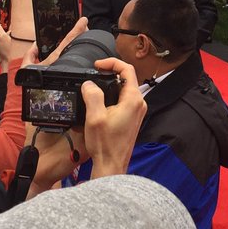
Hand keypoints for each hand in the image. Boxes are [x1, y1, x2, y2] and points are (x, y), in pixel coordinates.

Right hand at [81, 57, 146, 176]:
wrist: (112, 165)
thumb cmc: (106, 145)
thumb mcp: (95, 117)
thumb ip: (92, 95)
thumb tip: (89, 84)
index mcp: (133, 100)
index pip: (127, 69)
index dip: (112, 63)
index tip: (98, 65)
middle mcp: (138, 104)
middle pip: (126, 78)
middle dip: (109, 74)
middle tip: (94, 75)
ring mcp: (136, 112)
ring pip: (123, 90)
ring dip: (109, 87)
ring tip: (93, 89)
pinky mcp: (132, 119)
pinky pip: (123, 101)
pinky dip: (111, 97)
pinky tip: (98, 104)